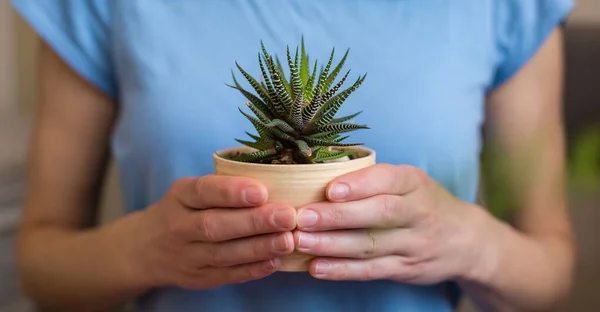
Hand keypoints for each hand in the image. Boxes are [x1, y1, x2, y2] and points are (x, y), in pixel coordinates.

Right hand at [127, 175, 295, 288]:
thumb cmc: (182, 210)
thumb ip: (223, 185)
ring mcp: (187, 256)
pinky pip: (227, 275)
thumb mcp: (190, 189)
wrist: (144, 249)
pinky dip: (252, 269)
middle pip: (215, 226)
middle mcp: (179, 227)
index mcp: (180, 196)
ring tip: (288, 240)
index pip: (203, 191)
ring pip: (223, 254)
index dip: (232, 192)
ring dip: (259, 248)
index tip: (261, 191)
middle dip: (254, 222)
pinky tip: (275, 261)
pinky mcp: (198, 278)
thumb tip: (274, 176)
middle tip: (287, 216)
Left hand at [293, 163, 488, 283]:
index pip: (389, 180)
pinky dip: (342, 270)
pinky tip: (317, 267)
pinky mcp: (406, 269)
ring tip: (300, 242)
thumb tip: (320, 170)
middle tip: (304, 217)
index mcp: (415, 183)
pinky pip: (372, 271)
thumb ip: (374, 178)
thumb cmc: (422, 203)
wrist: (466, 241)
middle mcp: (419, 213)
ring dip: (332, 245)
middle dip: (338, 216)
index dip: (359, 185)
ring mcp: (414, 244)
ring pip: (371, 245)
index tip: (330, 189)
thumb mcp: (409, 182)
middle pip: (379, 214)